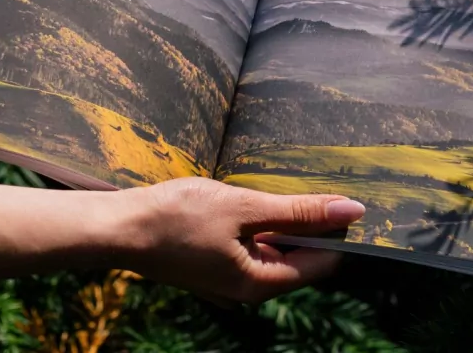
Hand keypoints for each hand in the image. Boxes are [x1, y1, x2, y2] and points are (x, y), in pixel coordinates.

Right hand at [0, 177, 364, 304]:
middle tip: (308, 184)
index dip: (335, 230)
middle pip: (297, 257)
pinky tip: (247, 201)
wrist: (120, 227)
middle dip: (308, 223)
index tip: (340, 196)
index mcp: (261, 283)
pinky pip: (249, 246)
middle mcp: (248, 288)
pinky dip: (257, 224)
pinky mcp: (213, 264)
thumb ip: (298, 210)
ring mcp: (228, 278)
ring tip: (274, 189)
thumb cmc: (179, 216)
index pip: (321, 262)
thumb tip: (352, 210)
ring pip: (272, 249)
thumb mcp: (244, 208)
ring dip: (281, 221)